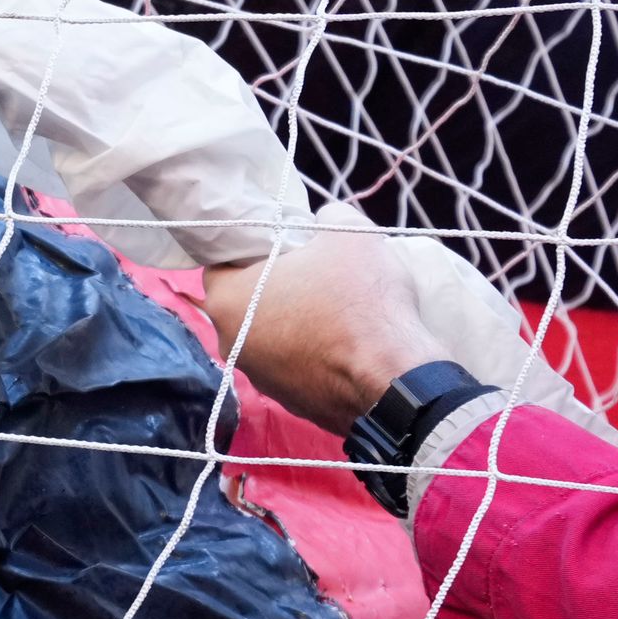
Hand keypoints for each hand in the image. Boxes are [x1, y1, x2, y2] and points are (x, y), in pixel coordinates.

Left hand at [197, 219, 452, 428]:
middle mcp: (230, 343)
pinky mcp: (288, 402)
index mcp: (227, 300)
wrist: (393, 380)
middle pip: (247, 300)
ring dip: (292, 319)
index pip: (224, 260)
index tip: (286, 242)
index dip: (256, 246)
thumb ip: (327, 216)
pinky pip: (293, 363)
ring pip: (269, 334)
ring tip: (333, 306)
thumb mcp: (350, 233)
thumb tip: (323, 219)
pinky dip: (310, 350)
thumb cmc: (360, 299)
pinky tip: (341, 340)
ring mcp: (259, 378)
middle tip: (313, 270)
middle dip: (274, 284)